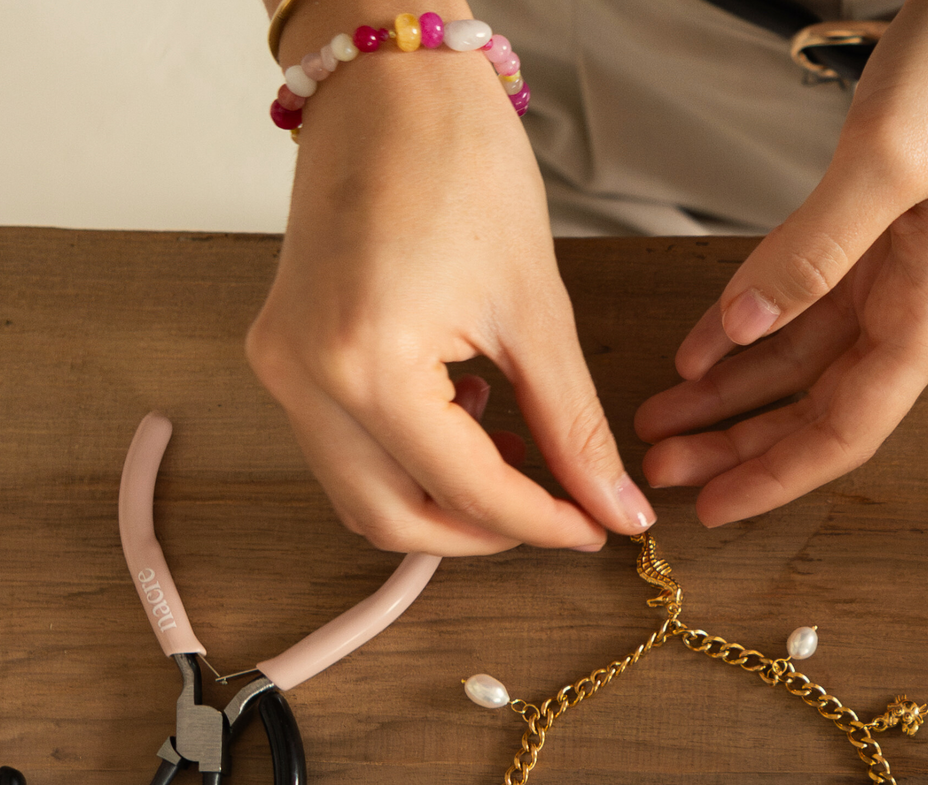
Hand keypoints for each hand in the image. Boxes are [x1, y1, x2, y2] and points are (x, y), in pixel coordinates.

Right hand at [248, 0, 654, 554]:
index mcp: (366, 363)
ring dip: (443, 502)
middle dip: (483, 533)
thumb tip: (615, 508)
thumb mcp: (537, 310)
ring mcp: (283, 366)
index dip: (543, 524)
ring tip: (518, 461)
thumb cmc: (459, 160)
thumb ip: (575, 427)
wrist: (389, 79)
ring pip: (363, 495)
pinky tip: (469, 418)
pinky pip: (345, 449)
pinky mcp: (283, 351)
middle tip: (558, 512)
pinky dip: (409, 462)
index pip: (465, 492)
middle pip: (395, 520)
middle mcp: (305, 377)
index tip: (597, 528)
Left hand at [635, 0, 927, 527]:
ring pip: (796, 365)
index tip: (714, 510)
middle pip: (813, 410)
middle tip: (661, 469)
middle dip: (736, 446)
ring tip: (661, 420)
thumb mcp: (891, 158)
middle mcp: (910, 309)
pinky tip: (695, 349)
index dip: (777, 476)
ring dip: (728, 397)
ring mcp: (890, 276)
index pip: (845, 428)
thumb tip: (745, 328)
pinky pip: (795, 307)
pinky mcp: (868, 238)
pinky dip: (741, 333)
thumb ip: (815, 250)